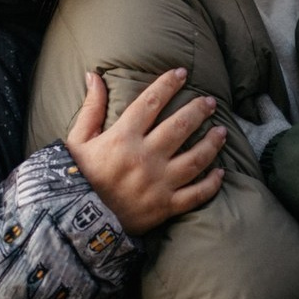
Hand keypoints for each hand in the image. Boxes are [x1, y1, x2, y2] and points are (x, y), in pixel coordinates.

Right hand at [66, 67, 225, 235]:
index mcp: (122, 138)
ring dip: (212, 143)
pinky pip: (196, 194)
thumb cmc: (77, 179)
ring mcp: (157, 184)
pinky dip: (211, 183)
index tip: (182, 73)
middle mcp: (144, 158)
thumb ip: (91, 108)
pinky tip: (220, 172)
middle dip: (199, 110)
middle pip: (180, 126)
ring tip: (222, 131)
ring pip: (195, 158)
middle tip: (210, 101)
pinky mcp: (165, 207)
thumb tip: (94, 75)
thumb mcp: (77, 141)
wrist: (76, 225)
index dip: (168, 84)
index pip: (151, 101)